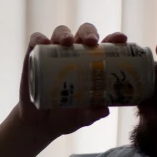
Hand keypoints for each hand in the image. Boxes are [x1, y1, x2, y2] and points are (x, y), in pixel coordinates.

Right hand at [14, 23, 128, 138]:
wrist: (40, 124)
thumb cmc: (67, 116)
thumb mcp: (82, 118)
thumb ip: (92, 114)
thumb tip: (104, 110)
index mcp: (91, 63)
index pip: (105, 45)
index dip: (114, 39)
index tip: (122, 39)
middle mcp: (74, 54)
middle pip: (83, 33)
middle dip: (89, 33)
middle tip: (92, 43)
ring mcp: (53, 53)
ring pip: (60, 33)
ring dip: (64, 33)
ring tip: (66, 42)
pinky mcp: (35, 57)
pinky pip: (36, 41)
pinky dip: (39, 39)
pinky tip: (44, 42)